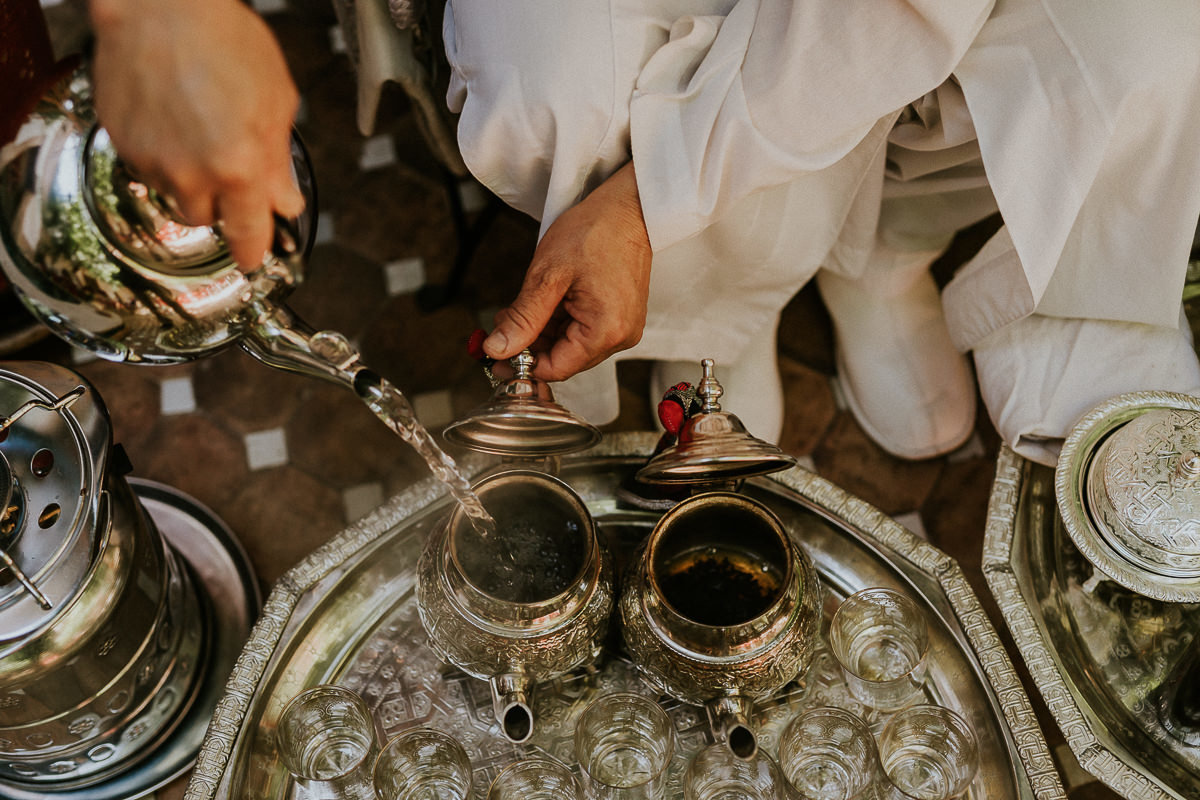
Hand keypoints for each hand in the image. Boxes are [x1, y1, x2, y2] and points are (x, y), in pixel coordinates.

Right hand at [88, 0, 304, 269]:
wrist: (160, 5)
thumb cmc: (223, 40)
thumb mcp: (276, 101)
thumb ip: (277, 161)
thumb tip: (285, 202)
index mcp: (238, 165)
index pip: (247, 233)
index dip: (252, 252)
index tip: (252, 260)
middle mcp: (190, 171)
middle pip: (204, 220)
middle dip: (219, 205)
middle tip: (227, 170)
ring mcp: (150, 157)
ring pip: (172, 194)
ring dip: (188, 180)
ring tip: (198, 133)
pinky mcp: (121, 140)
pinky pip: (144, 166)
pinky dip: (160, 155)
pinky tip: (171, 119)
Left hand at [483, 162, 651, 381]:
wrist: (628, 208)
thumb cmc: (595, 232)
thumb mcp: (547, 276)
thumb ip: (523, 318)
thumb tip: (497, 349)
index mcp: (605, 331)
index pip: (556, 368)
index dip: (522, 363)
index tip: (495, 352)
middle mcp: (619, 337)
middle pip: (564, 359)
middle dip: (530, 344)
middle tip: (503, 322)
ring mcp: (622, 327)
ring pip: (571, 346)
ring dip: (542, 332)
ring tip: (521, 306)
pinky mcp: (620, 317)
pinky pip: (583, 332)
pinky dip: (559, 322)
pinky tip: (544, 303)